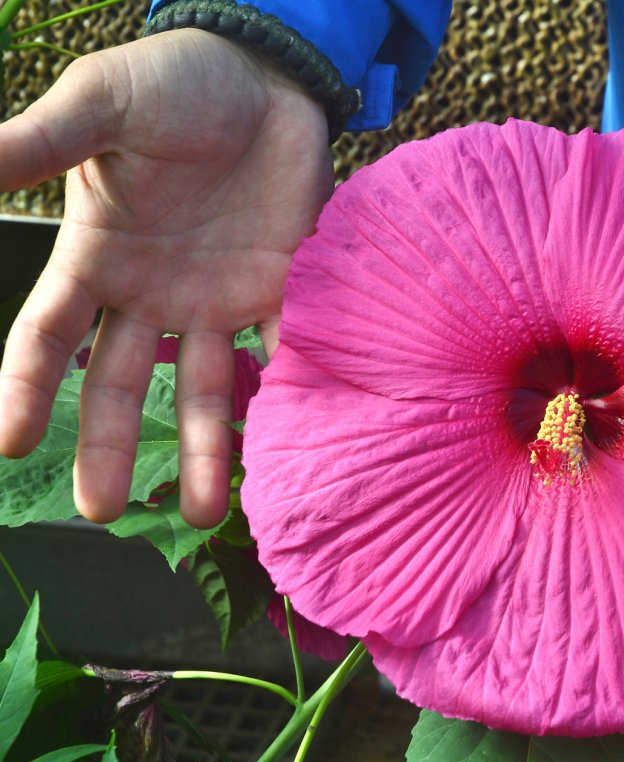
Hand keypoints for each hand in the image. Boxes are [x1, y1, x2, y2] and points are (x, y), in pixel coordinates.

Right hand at [0, 29, 333, 527]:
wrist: (263, 78)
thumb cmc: (175, 84)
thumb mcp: (102, 106)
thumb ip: (39, 142)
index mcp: (97, 258)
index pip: (45, 336)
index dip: (25, 387)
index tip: (10, 443)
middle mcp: (151, 294)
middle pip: (118, 385)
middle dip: (109, 447)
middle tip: (103, 512)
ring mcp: (215, 299)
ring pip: (202, 390)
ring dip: (203, 449)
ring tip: (204, 512)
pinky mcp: (278, 289)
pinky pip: (281, 350)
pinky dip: (286, 393)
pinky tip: (287, 444)